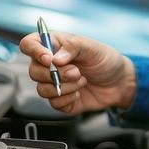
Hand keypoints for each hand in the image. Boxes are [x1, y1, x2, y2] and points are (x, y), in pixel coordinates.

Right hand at [19, 31, 136, 114]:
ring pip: (42, 89)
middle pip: (33, 71)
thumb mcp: (92, 47)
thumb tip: (55, 59)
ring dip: (64, 87)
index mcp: (54, 45)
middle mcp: (49, 64)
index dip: (34, 51)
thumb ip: (73, 47)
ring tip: (81, 80)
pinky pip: (53, 103)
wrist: (118, 83)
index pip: (29, 44)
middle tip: (76, 72)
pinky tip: (79, 92)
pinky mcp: (60, 100)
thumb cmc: (105, 60)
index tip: (49, 59)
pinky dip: (68, 99)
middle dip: (55, 74)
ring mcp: (53, 83)